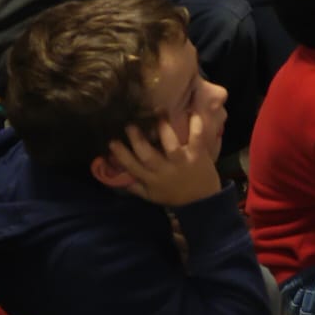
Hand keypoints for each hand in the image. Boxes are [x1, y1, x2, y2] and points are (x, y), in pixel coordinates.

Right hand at [106, 112, 221, 205]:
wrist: (202, 202)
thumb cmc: (175, 197)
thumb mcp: (152, 196)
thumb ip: (136, 187)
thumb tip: (119, 178)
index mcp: (152, 180)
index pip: (132, 166)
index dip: (121, 154)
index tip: (112, 141)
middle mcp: (164, 170)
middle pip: (147, 154)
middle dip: (137, 139)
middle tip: (130, 124)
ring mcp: (182, 161)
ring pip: (170, 145)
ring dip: (163, 128)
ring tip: (157, 111)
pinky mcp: (197, 155)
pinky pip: (196, 138)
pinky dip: (195, 125)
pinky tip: (191, 112)